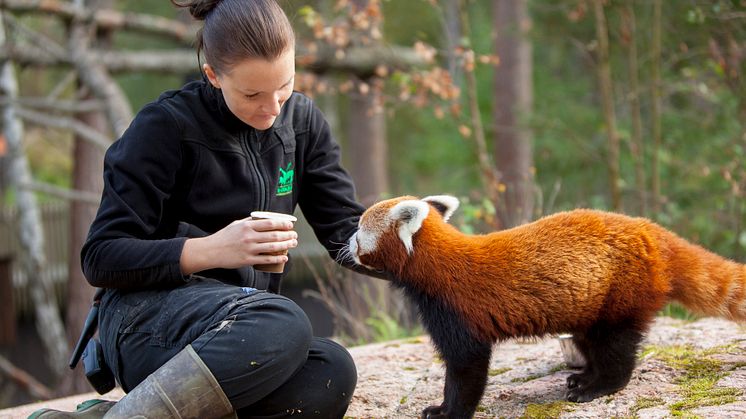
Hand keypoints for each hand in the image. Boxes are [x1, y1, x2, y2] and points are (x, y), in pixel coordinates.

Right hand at [180, 217, 297, 274]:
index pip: (269, 223)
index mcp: (247, 226)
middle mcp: (249, 237)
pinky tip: (284, 258)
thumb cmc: (225, 237)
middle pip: (274, 235)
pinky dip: (277, 259)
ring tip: (293, 244)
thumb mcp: (236, 224)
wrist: (211, 251)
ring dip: (286, 246)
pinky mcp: (247, 260)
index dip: (283, 224)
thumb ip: (250, 222)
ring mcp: (249, 249)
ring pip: (272, 247)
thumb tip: (265, 218)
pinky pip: (265, 260)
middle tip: (295, 236)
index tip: (291, 225)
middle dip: (287, 236)